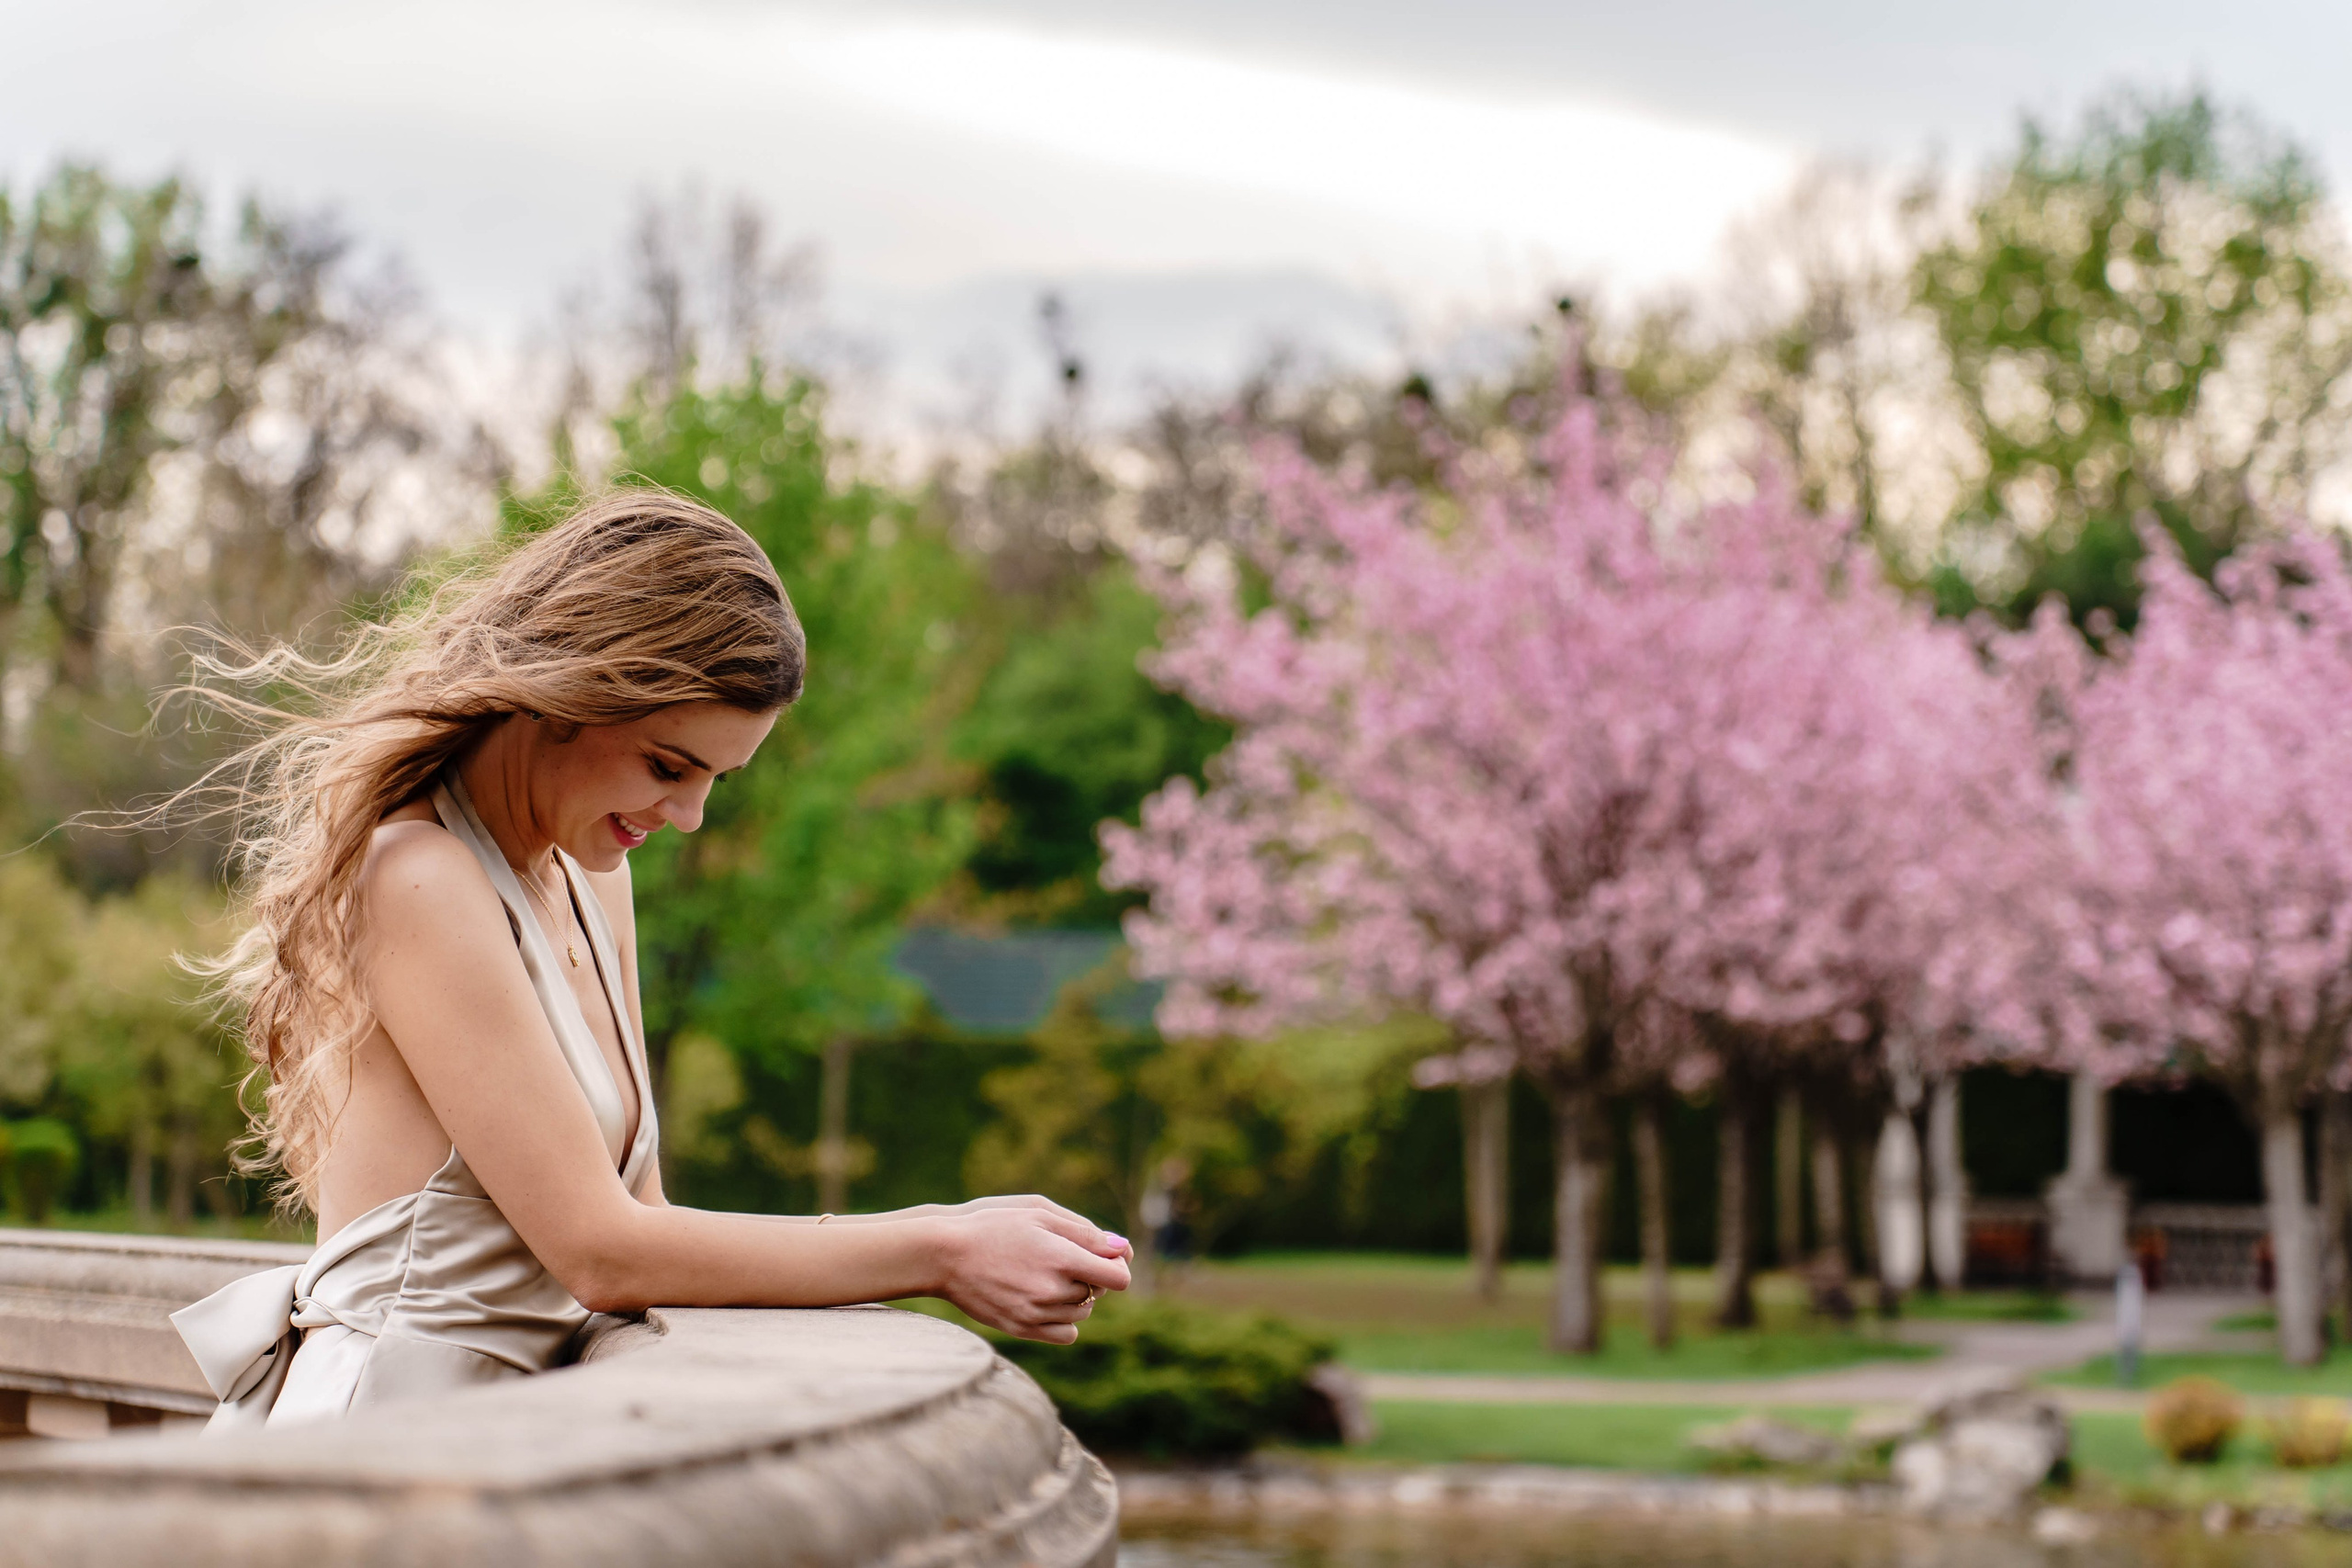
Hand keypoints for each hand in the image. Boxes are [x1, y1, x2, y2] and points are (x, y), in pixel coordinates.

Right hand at [932, 1201, 1130, 1344]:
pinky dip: (1066, 1321)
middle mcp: (1053, 1291)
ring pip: (1083, 1313)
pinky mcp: (1022, 1329)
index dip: (1118, 1265)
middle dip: (1093, 1276)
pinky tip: (1049, 1301)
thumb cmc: (993, 1227)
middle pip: (1099, 1293)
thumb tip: (1122, 1249)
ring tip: (1052, 1277)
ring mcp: (1037, 1314)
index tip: (1106, 1256)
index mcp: (1062, 1259)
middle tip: (1067, 1259)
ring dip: (1079, 1297)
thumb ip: (1085, 1232)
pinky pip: (1066, 1335)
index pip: (1118, 1277)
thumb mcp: (1040, 1215)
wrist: (945, 1255)